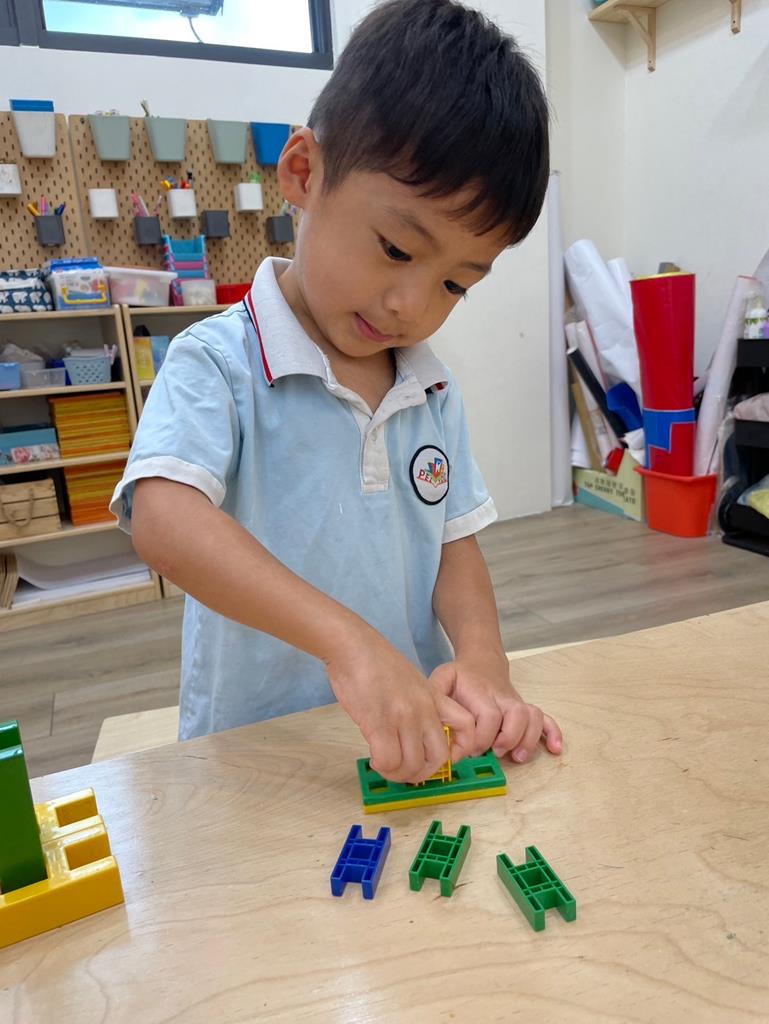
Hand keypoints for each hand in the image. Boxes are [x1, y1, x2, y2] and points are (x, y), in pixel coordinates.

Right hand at [326, 629, 476, 783]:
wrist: (353, 645)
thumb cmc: (374, 661)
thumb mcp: (410, 681)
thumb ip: (417, 705)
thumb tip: (412, 735)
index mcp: (434, 697)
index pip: (467, 726)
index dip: (458, 749)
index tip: (437, 755)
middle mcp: (423, 709)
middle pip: (439, 757)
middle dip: (422, 773)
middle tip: (405, 771)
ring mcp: (403, 717)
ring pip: (412, 765)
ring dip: (398, 774)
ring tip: (386, 765)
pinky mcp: (379, 723)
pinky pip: (388, 761)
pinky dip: (382, 767)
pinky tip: (374, 758)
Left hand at [430, 651, 562, 763]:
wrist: (482, 661)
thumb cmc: (460, 676)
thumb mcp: (443, 678)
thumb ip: (435, 695)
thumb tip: (431, 722)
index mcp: (481, 692)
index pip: (488, 715)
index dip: (482, 737)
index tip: (469, 751)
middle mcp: (502, 697)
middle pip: (516, 715)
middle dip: (507, 738)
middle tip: (495, 752)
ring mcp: (517, 703)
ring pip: (533, 717)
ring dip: (529, 739)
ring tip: (517, 756)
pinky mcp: (526, 710)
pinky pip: (545, 719)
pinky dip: (552, 733)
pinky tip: (554, 749)